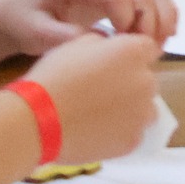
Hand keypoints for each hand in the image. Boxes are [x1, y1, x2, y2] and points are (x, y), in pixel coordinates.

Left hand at [0, 0, 177, 52]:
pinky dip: (163, 13)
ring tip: (158, 47)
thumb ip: (64, 38)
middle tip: (147, 53)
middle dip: (151, 24)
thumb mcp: (34, 35)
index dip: (129, 23)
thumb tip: (100, 42)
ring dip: (163, 18)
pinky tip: (164, 36)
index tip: (120, 49)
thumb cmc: (22, 24)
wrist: (16, 12)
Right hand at [17, 31, 162, 162]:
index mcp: (134, 52)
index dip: (129, 56)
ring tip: (97, 115)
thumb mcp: (76, 43)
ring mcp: (142, 114)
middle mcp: (146, 81)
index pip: (146, 49)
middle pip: (146, 80)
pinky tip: (95, 131)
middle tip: (99, 92)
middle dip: (129, 83)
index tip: (112, 64)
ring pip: (143, 109)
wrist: (38, 121)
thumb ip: (103, 42)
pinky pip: (132, 133)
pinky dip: (118, 133)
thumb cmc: (54, 76)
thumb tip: (109, 46)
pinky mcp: (132, 141)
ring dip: (129, 109)